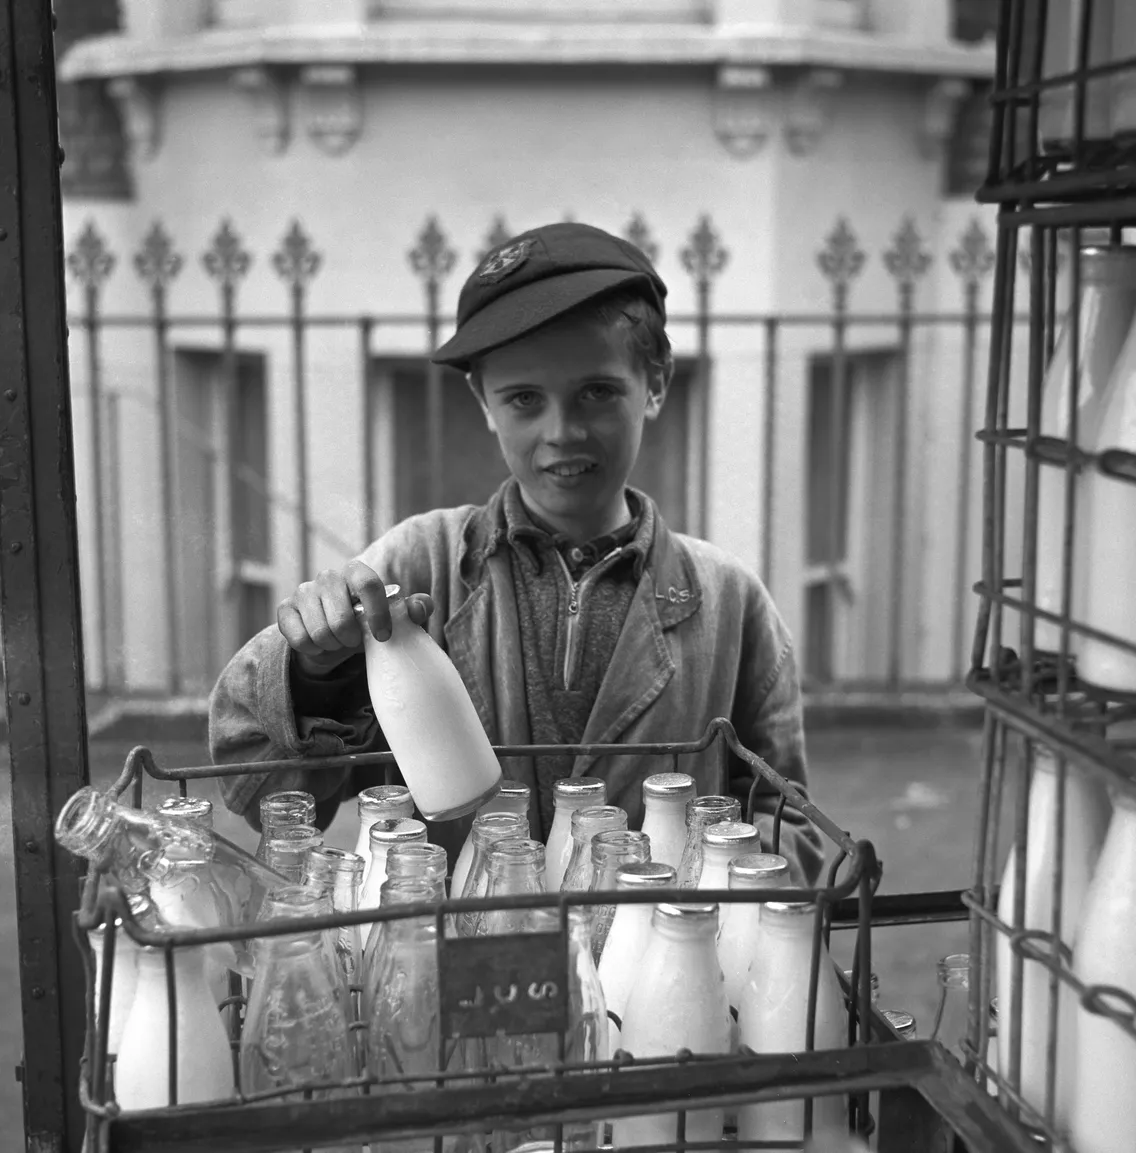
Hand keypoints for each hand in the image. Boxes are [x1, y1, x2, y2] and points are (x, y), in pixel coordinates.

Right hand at [277, 559, 433, 676]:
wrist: (333, 638)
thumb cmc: (367, 623)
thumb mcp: (393, 619)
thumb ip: (412, 611)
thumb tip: (422, 607)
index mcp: (356, 572)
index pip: (368, 584)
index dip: (378, 613)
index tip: (383, 636)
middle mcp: (328, 577)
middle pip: (341, 618)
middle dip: (351, 639)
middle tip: (354, 641)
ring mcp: (303, 591)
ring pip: (320, 632)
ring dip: (333, 646)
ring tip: (338, 643)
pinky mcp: (285, 610)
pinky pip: (300, 639)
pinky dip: (314, 650)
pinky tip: (319, 644)